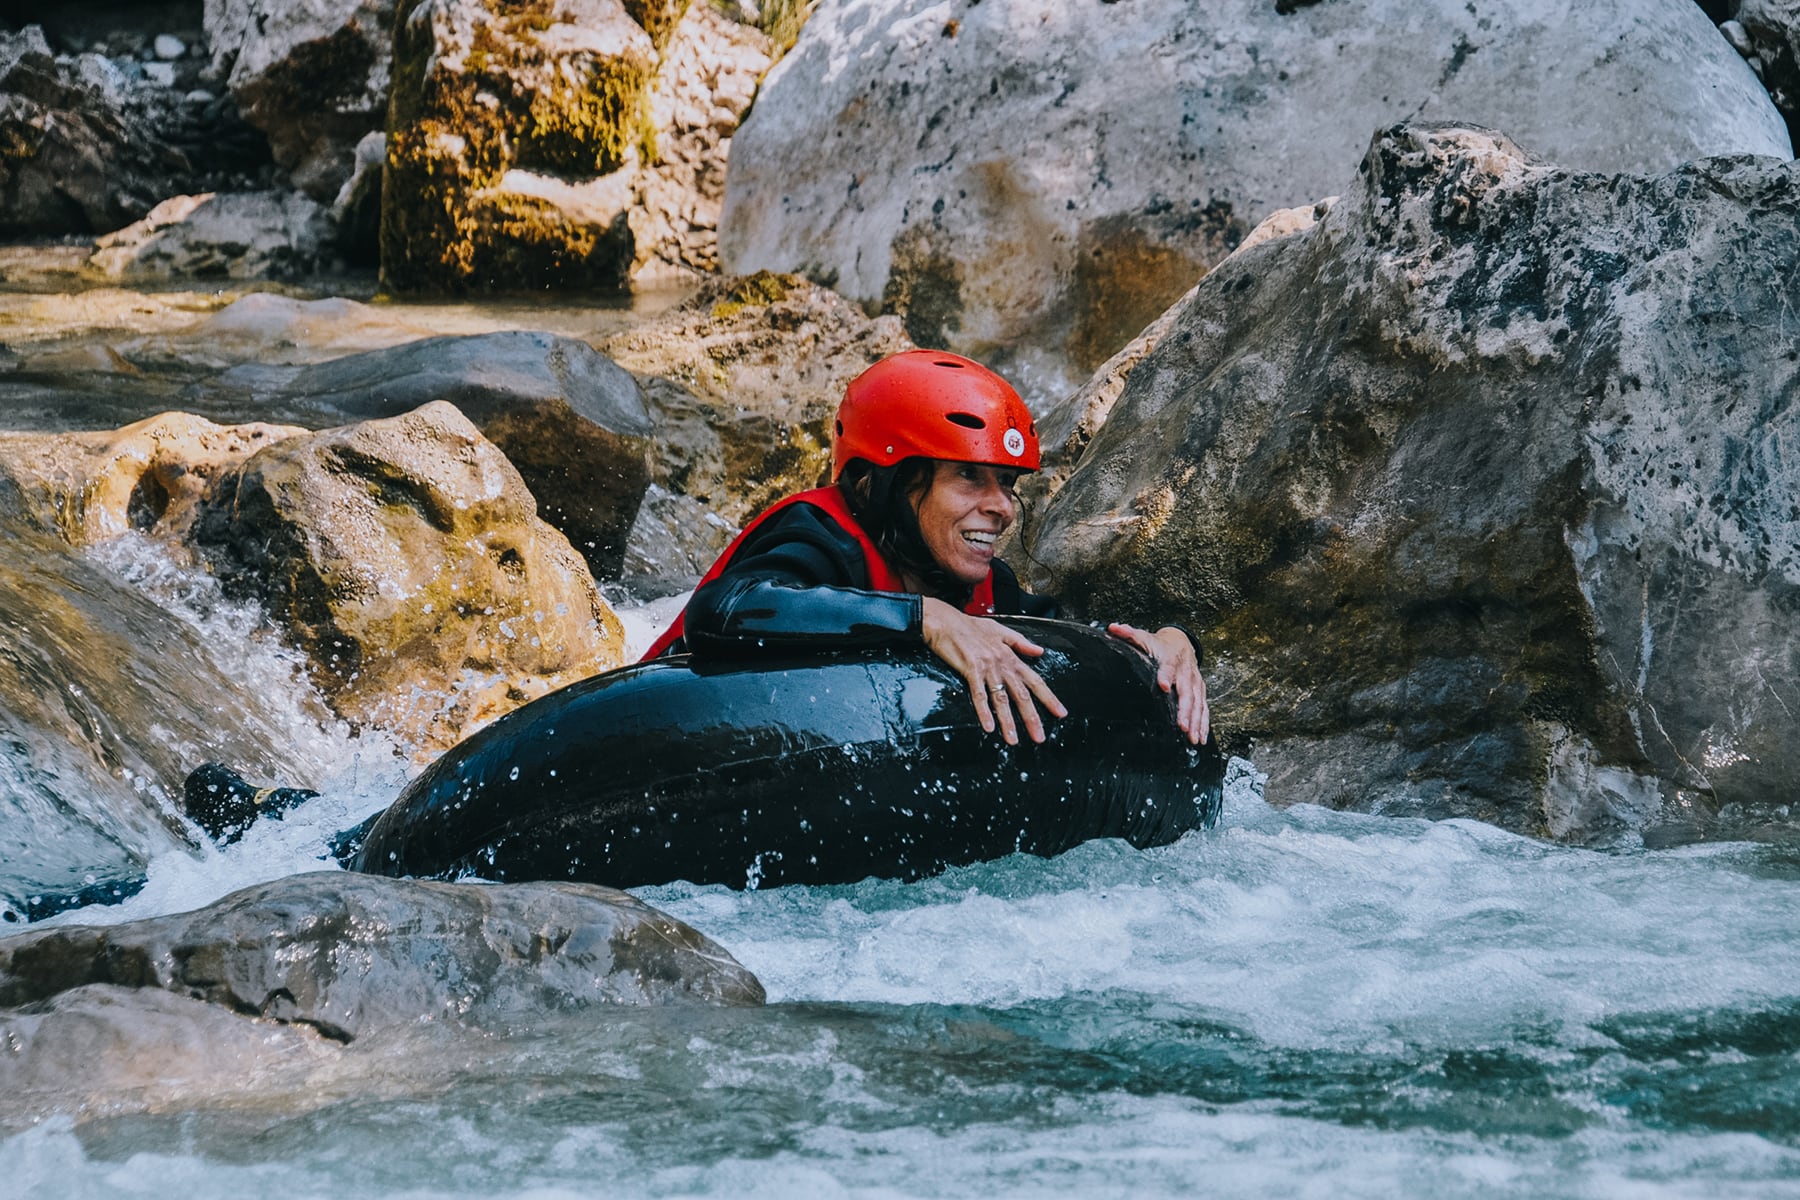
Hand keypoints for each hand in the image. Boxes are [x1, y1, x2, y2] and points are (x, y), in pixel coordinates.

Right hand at [921, 598, 1068, 743]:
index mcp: (1011, 656)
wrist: (945, 621)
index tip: (1060, 713)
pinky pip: (979, 695)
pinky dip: (984, 712)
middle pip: (1021, 695)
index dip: (1049, 698)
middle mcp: (1002, 664)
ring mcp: (987, 668)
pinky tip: (988, 727)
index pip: (1035, 680)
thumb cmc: (970, 626)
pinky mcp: (970, 671)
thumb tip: (1039, 651)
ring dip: (1008, 721)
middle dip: (1031, 718)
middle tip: (1039, 737)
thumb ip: (1021, 643)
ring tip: (1013, 740)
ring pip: (1001, 699)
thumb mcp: (1000, 630)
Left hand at [1107, 623, 1209, 744]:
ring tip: (1193, 738)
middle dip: (1185, 710)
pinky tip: (1201, 738)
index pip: (1168, 666)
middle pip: (1186, 691)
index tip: (1162, 685)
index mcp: (1171, 658)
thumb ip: (1129, 635)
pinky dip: (1203, 723)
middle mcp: (1186, 671)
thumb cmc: (1160, 645)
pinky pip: (1204, 708)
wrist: (1181, 642)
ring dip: (1196, 721)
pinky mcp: (1200, 690)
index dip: (1165, 675)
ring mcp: (1195, 682)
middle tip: (1182, 726)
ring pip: (1198, 703)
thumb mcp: (1144, 638)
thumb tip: (1113, 628)